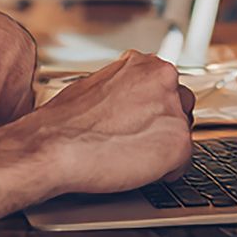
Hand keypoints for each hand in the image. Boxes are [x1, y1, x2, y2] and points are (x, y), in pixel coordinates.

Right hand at [25, 50, 196, 196]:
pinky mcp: (178, 144)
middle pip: (181, 106)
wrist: (54, 147)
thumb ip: (123, 86)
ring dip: (164, 145)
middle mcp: (166, 81)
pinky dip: (164, 171)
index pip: (167, 86)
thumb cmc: (65, 122)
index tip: (142, 119)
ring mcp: (174, 112)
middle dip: (163, 123)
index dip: (152, 107)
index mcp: (146, 65)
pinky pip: (181, 163)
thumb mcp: (97, 84)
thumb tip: (128, 99)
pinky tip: (139, 170)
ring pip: (182, 133)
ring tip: (133, 155)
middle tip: (136, 139)